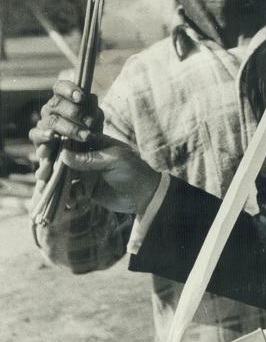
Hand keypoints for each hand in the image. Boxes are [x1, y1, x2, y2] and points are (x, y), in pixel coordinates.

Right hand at [30, 79, 159, 214]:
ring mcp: (87, 173)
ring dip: (57, 181)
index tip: (46, 149)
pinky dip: (67, 195)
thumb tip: (63, 155)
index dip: (59, 144)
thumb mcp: (113, 161)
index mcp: (96, 143)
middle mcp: (89, 157)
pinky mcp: (87, 189)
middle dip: (54, 165)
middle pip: (65, 158)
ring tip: (49, 187)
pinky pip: (71, 191)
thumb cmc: (134, 172)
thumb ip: (89, 159)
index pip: (73, 139)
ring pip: (66, 175)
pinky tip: (68, 201)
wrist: (145, 196)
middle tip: (44, 172)